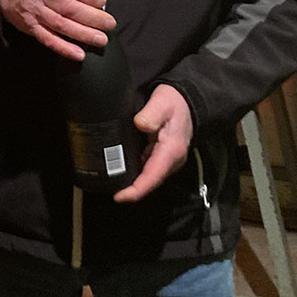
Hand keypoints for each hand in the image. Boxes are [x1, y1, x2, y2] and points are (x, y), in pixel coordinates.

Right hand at [0, 0, 115, 59]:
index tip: (102, 2)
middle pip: (69, 7)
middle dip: (92, 17)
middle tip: (109, 24)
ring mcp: (35, 11)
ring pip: (61, 24)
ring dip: (83, 34)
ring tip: (100, 39)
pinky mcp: (31, 27)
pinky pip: (49, 39)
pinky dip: (64, 48)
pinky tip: (78, 54)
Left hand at [114, 84, 192, 202]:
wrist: (187, 100)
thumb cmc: (175, 102)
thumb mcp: (163, 103)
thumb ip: (152, 114)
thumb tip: (140, 124)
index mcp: (171, 151)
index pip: (153, 177)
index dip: (136, 190)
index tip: (119, 197)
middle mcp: (171, 160)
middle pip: (149, 181)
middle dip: (130, 189)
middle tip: (108, 187)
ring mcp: (167, 159)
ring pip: (148, 176)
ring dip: (132, 181)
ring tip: (111, 180)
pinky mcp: (163, 156)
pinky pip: (148, 168)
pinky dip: (135, 171)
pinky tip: (121, 168)